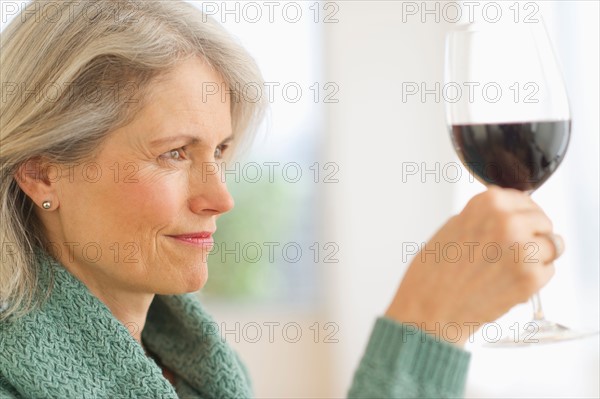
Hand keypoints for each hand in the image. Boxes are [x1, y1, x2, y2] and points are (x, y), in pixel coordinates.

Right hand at [385, 186, 562, 345]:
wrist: (430, 309)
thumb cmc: (434, 274)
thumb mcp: (453, 228)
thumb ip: (483, 217)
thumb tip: (507, 216)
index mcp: (487, 204)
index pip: (523, 199)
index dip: (520, 214)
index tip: (516, 224)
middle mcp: (509, 222)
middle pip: (542, 220)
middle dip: (532, 234)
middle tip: (514, 250)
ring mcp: (523, 250)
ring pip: (552, 246)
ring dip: (537, 256)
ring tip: (511, 268)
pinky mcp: (531, 278)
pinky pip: (548, 271)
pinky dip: (534, 278)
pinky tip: (510, 282)